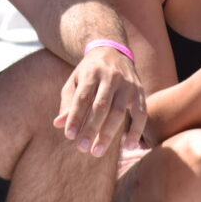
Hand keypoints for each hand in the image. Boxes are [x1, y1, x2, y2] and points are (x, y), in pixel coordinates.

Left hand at [53, 42, 146, 156]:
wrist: (113, 50)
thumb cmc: (89, 71)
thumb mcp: (75, 81)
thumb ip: (68, 102)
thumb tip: (58, 124)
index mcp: (91, 72)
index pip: (82, 98)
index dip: (76, 117)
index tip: (69, 135)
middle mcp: (111, 77)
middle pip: (101, 106)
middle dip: (91, 128)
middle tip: (82, 148)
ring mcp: (127, 84)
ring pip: (119, 111)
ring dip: (108, 134)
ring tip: (97, 151)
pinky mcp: (140, 92)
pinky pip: (141, 114)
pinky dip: (136, 131)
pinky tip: (129, 147)